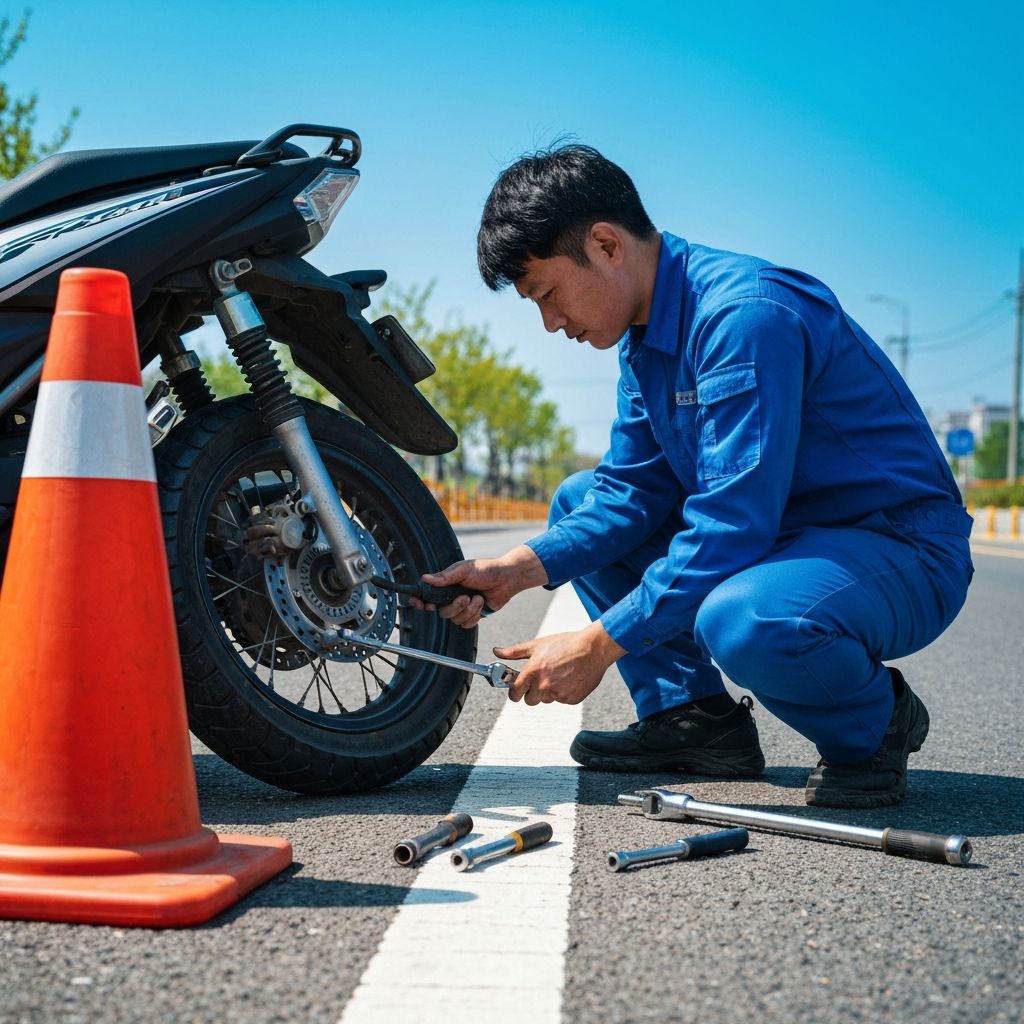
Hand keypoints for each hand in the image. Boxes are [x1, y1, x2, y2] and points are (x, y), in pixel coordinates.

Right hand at [418, 545, 547, 627]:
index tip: (422, 604)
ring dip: (469, 610)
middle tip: (465, 597)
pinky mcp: (472, 615)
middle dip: (455, 606)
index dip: (420, 602)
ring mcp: (461, 607)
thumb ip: (445, 576)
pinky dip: (475, 615)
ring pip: (455, 619)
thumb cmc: (485, 570)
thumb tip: (425, 578)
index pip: (426, 595)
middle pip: (441, 612)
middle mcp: (451, 597)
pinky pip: (466, 624)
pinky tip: (481, 604)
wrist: (506, 579)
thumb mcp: (464, 569)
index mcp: (445, 584)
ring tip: (478, 597)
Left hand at [495, 622, 625, 705]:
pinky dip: (563, 693)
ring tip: (558, 674)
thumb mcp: (537, 645)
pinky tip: (569, 678)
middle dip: (532, 692)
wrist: (593, 649)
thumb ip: (514, 652)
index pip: (514, 692)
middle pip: (530, 700)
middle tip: (541, 678)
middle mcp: (544, 685)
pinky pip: (561, 700)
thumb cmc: (566, 644)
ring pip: (546, 700)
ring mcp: (558, 694)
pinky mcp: (571, 699)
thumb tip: (497, 652)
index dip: (514, 692)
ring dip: (548, 692)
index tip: (516, 690)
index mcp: (533, 671)